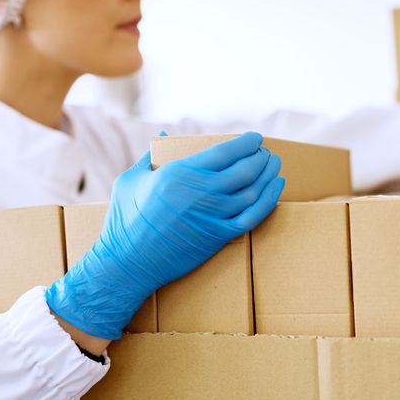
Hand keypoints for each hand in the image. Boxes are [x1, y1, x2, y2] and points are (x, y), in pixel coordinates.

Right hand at [45, 132, 283, 339]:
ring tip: (273, 166)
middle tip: (265, 153)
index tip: (255, 139)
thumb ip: (149, 156)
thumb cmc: (124, 221)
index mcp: (179, 173)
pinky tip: (276, 188)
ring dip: (268, 175)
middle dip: (260, 158)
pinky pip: (253, 216)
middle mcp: (200, 192)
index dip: (245, 143)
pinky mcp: (218, 237)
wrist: (128, 262)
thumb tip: (163, 137)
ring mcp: (212, 216)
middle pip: (244, 169)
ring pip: (253, 191)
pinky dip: (269, 200)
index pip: (224, 152)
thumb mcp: (130, 180)